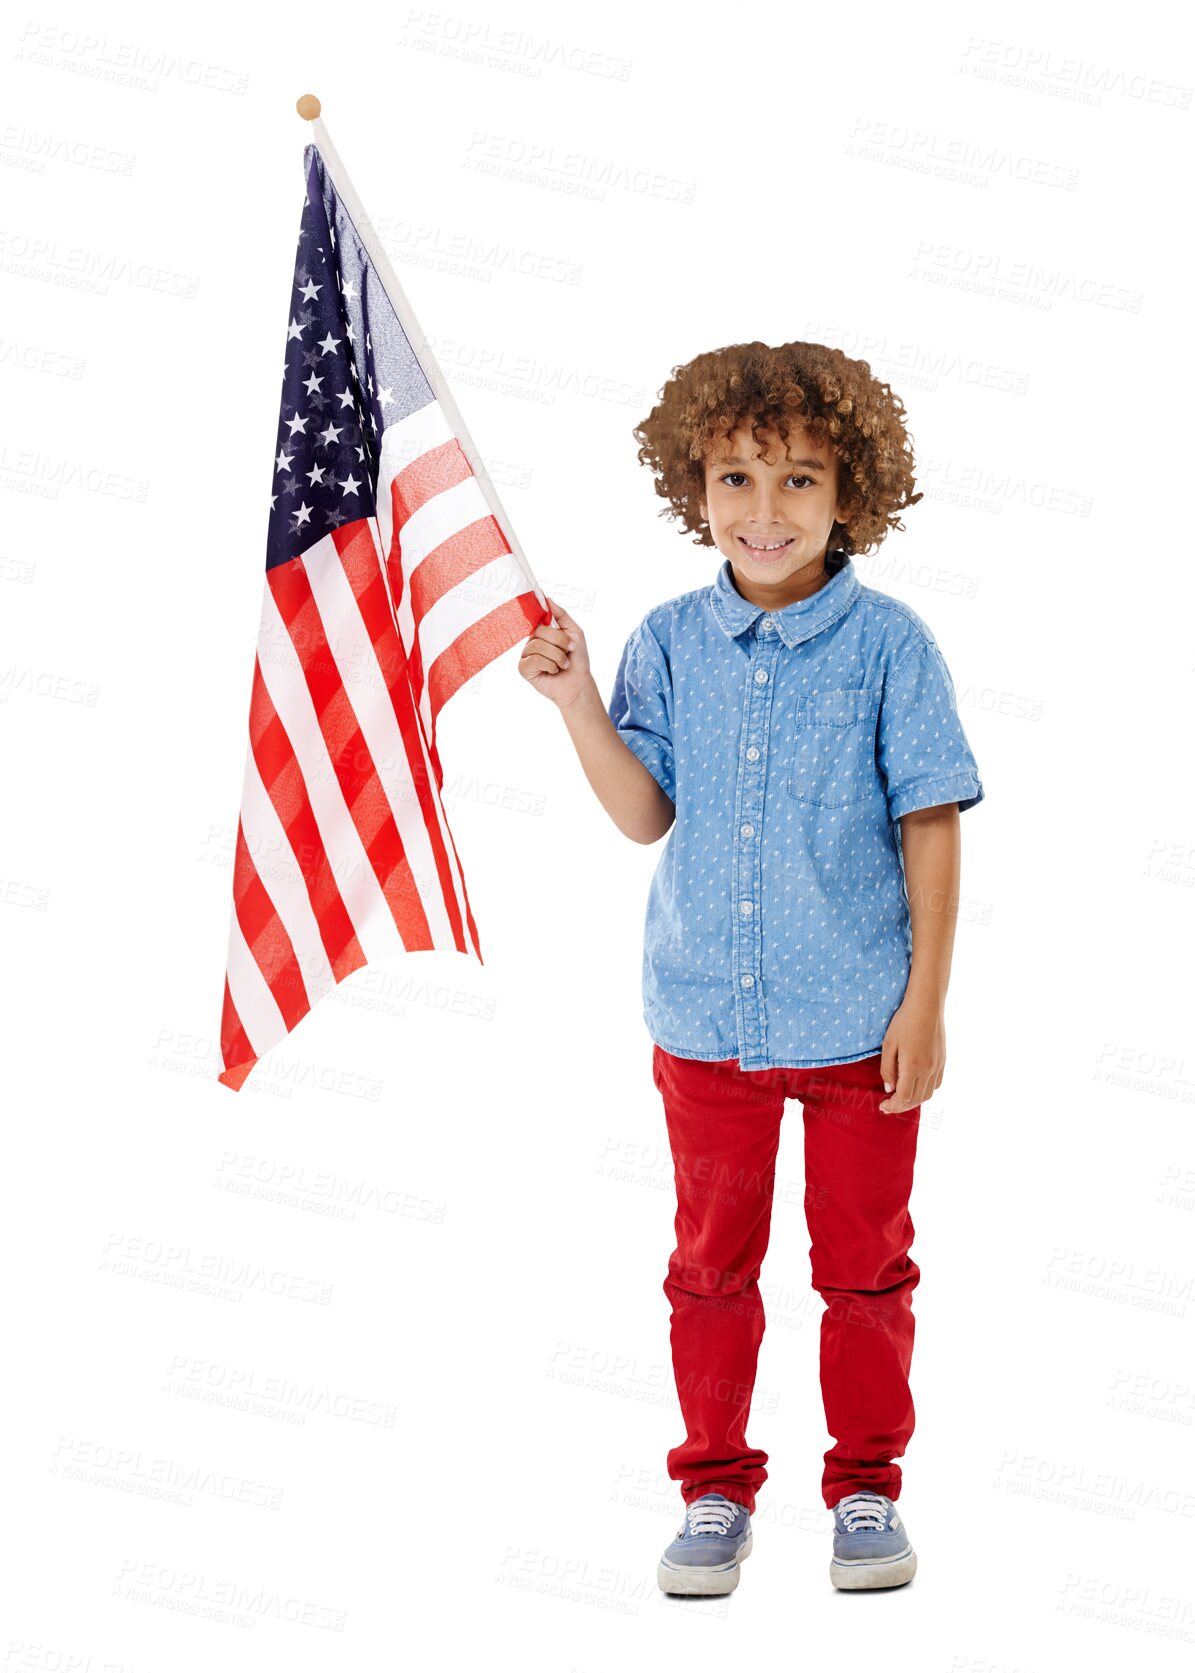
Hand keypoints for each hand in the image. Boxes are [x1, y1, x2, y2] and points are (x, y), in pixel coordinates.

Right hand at [518, 595, 591, 709]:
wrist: (578, 683)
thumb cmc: (577, 659)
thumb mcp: (575, 633)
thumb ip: (561, 615)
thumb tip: (547, 598)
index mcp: (542, 631)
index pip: (537, 616)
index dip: (537, 608)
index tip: (536, 591)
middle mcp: (532, 641)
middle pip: (540, 631)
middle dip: (560, 642)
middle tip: (568, 651)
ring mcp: (526, 655)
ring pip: (538, 646)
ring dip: (557, 656)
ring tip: (562, 664)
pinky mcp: (524, 668)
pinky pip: (534, 659)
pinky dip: (549, 665)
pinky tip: (553, 671)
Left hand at [878, 994, 944, 1113]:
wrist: (926, 1006)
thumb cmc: (903, 1022)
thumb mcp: (888, 1044)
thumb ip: (887, 1069)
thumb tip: (889, 1089)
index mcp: (913, 1066)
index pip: (904, 1097)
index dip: (893, 1106)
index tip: (883, 1106)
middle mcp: (928, 1069)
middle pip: (916, 1099)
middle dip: (901, 1107)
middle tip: (888, 1105)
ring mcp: (938, 1066)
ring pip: (928, 1094)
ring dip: (914, 1100)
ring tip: (901, 1097)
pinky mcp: (943, 1061)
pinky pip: (936, 1084)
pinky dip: (925, 1090)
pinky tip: (915, 1085)